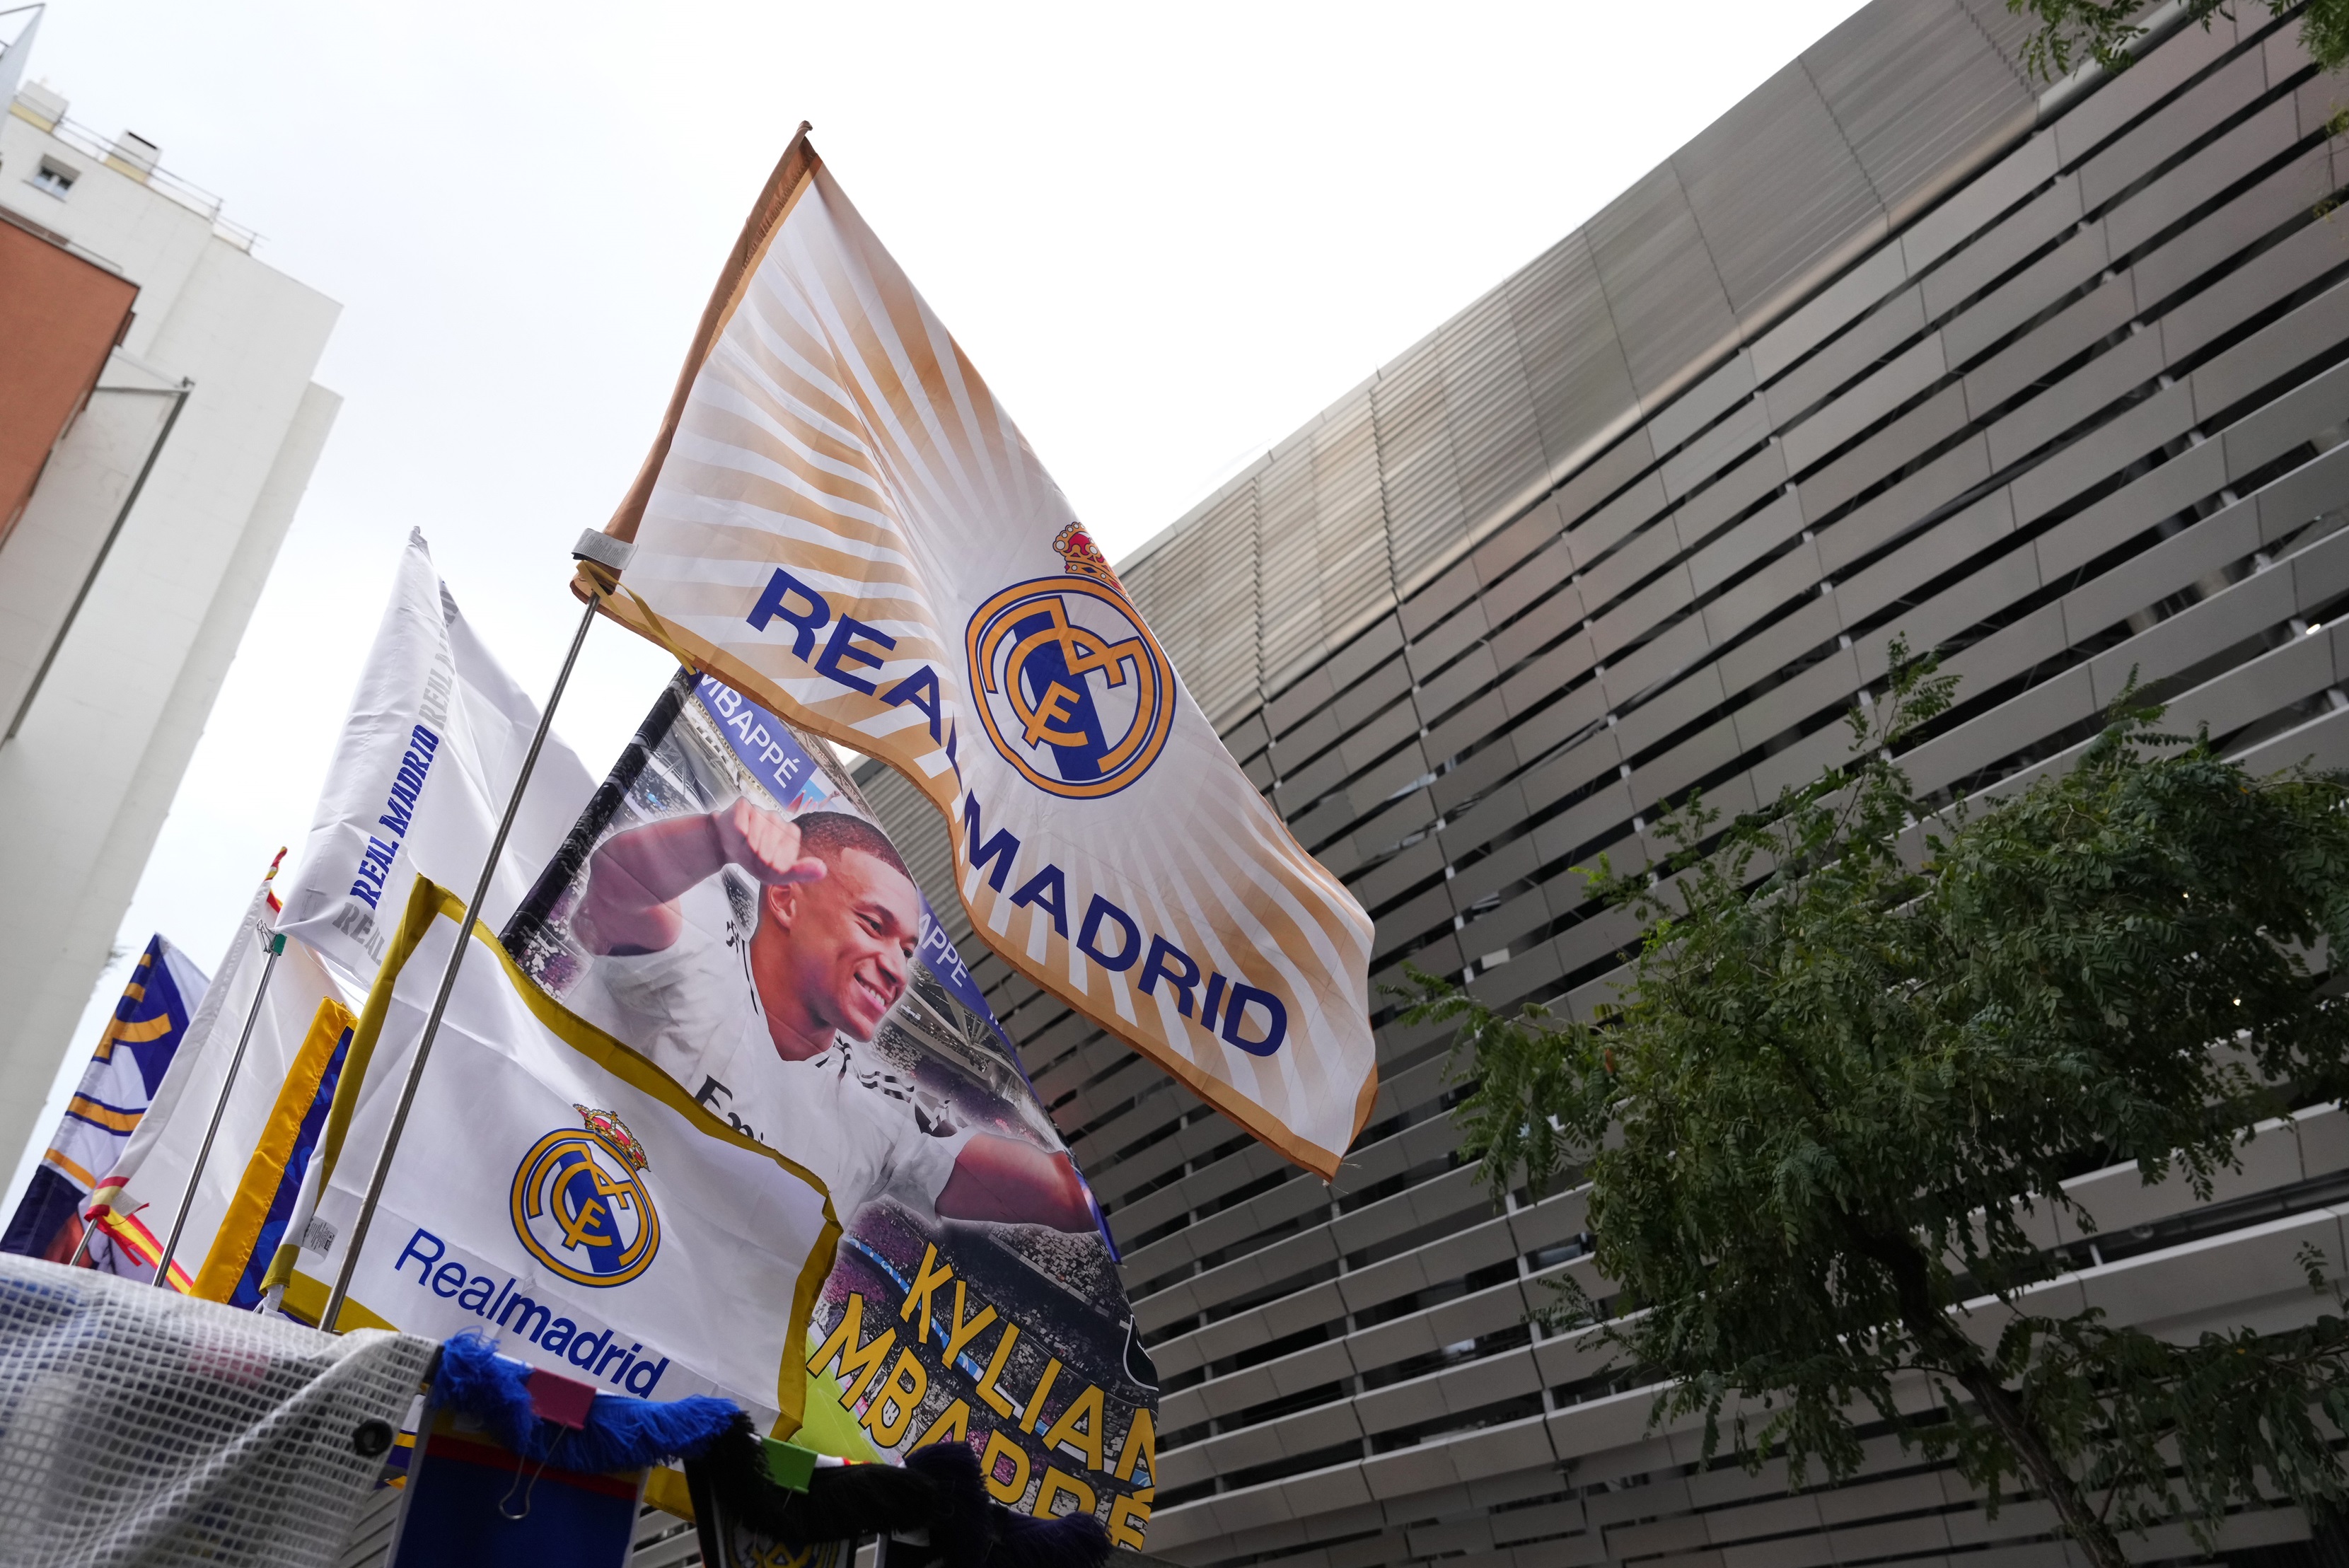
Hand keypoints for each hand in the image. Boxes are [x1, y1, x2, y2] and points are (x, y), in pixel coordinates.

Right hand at [710, 799, 826, 887]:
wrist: (726, 844)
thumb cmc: (752, 857)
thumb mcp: (777, 873)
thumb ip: (801, 871)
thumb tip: (822, 870)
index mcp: (791, 834)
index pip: (783, 859)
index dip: (770, 867)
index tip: (765, 863)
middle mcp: (778, 819)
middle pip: (767, 851)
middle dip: (756, 859)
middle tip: (751, 855)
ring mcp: (762, 811)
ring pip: (754, 839)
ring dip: (745, 849)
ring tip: (744, 846)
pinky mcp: (744, 806)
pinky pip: (741, 827)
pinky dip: (736, 837)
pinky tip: (738, 835)